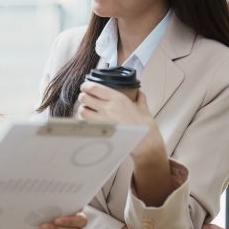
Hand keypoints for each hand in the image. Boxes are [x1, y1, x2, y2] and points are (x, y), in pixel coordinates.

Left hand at [78, 83, 172, 205]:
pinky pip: (86, 124)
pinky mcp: (100, 131)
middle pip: (84, 98)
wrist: (146, 142)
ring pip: (82, 111)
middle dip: (83, 97)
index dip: (86, 86)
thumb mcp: (143, 108)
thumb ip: (139, 98)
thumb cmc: (145, 126)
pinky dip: (85, 121)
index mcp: (118, 98)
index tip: (85, 87)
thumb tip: (138, 93)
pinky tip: (90, 122)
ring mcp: (103, 120)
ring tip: (87, 110)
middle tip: (85, 98)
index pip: (93, 87)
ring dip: (83, 109)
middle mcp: (108, 107)